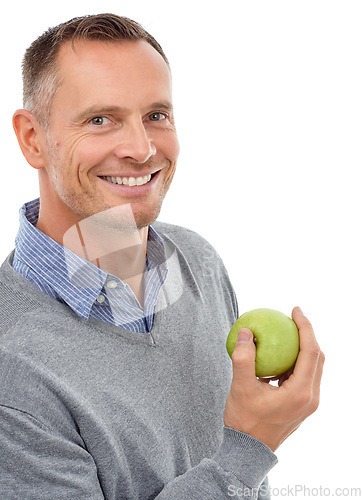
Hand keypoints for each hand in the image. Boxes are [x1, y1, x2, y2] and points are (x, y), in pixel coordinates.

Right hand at [223, 307, 324, 451]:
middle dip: (307, 334)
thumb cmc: (244, 421)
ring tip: (285, 332)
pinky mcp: (301, 405)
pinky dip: (294, 361)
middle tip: (291, 318)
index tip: (295, 310)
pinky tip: (277, 355)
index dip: (305, 327)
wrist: (249, 451)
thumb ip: (243, 359)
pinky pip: (303, 376)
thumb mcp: (240, 388)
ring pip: (312, 367)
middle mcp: (310, 397)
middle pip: (317, 357)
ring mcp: (307, 403)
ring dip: (302, 347)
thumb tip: (247, 332)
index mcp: (301, 393)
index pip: (311, 352)